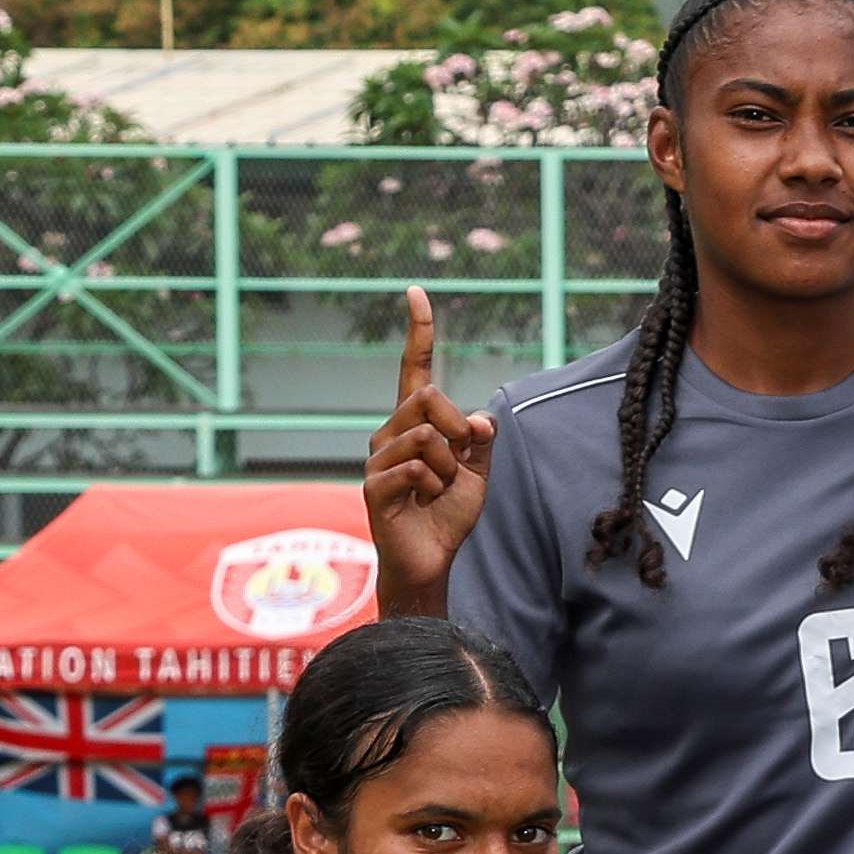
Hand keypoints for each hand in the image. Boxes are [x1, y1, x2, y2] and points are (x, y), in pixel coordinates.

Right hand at [359, 287, 494, 597]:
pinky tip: (423, 503)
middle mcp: (388, 432)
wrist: (430, 560)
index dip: (418, 332)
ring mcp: (377, 458)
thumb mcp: (477, 472)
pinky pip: (417, 468)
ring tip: (438, 491)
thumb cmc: (447, 514)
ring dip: (450, 468)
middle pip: (428, 397)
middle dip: (458, 429)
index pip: (413, 369)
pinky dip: (435, 486)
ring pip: (428, 436)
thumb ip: (480, 440)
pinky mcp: (373, 485)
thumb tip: (479, 419)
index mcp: (413, 423)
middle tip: (459, 463)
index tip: (417, 292)